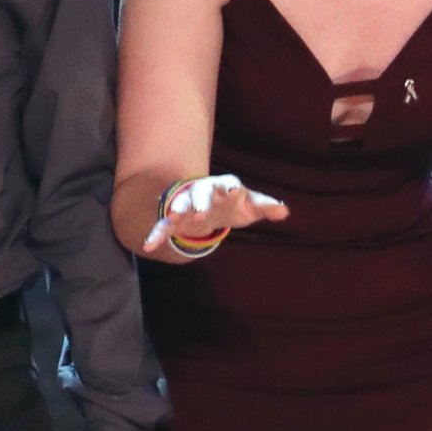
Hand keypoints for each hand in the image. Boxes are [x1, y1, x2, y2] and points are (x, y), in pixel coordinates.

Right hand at [143, 173, 288, 252]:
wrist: (205, 205)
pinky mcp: (172, 220)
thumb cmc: (232, 204)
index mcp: (223, 187)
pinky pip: (161, 226)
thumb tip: (284, 211)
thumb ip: (265, 207)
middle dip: (200, 201)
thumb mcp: (249, 206)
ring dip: (177, 210)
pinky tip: (147, 246)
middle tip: (201, 213)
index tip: (234, 192)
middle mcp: (202, 192)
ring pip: (179, 205)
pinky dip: (155, 235)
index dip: (230, 189)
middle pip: (200, 193)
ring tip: (172, 217)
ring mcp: (185, 205)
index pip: (228, 184)